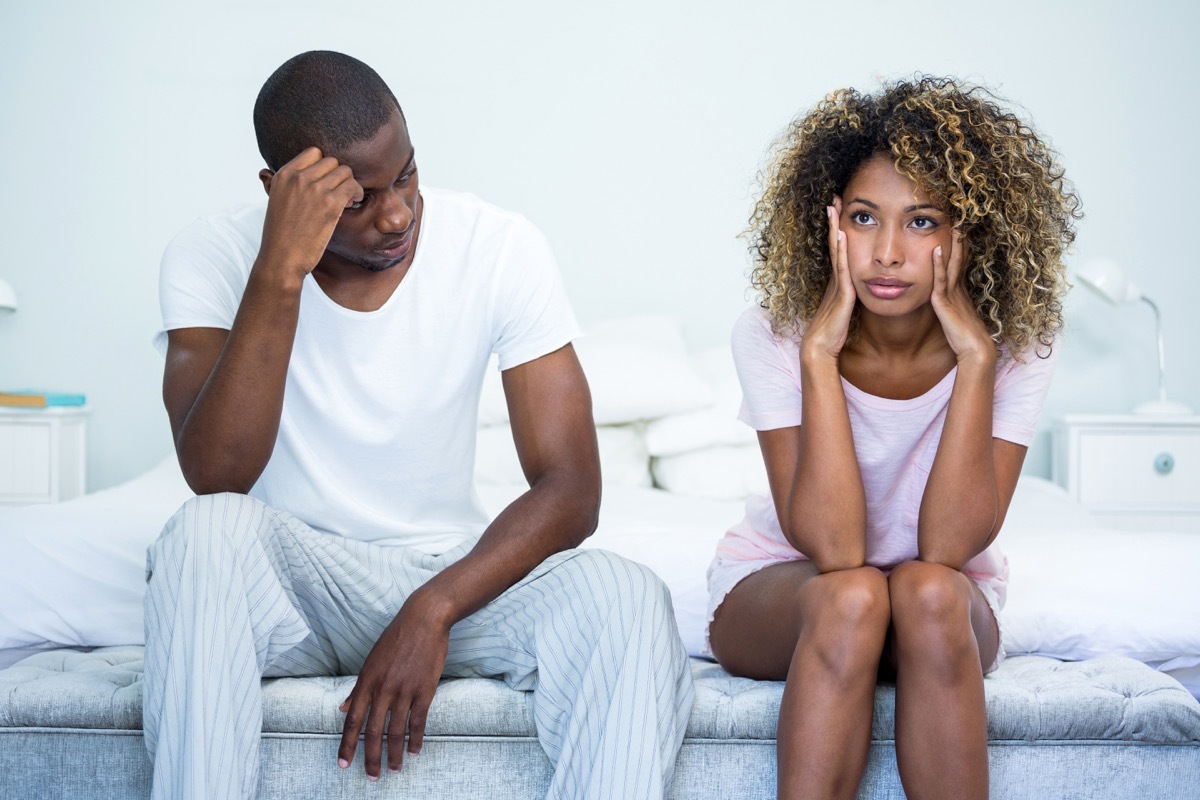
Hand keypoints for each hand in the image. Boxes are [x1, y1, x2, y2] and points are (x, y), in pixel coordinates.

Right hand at [258, 147, 363, 280]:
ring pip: (345, 172)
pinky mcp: (331, 203)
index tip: (326, 181)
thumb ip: (279, 184)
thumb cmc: (280, 234)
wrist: (282, 258)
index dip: (324, 166)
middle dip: (338, 176)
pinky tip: (352, 203)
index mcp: (284, 174)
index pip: (314, 152)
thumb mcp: (274, 201)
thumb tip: (271, 172)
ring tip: (347, 199)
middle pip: (332, 161)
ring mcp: (315, 189)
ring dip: (349, 184)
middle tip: (339, 192)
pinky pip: (353, 186)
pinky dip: (357, 193)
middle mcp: (299, 177)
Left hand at [337, 596, 449, 779]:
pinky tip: (414, 751)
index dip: (347, 744)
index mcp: (367, 681)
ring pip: (396, 731)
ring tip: (394, 769)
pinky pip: (418, 721)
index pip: (353, 720)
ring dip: (394, 754)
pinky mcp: (425, 690)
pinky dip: (415, 739)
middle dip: (371, 758)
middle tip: (372, 776)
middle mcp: (383, 688)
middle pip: (373, 732)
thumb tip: (343, 708)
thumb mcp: (371, 660)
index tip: (344, 763)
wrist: (424, 619)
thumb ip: (358, 688)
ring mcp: (405, 690)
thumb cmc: (397, 638)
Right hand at [802, 203, 856, 362]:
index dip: (837, 230)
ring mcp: (837, 283)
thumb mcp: (846, 311)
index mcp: (838, 281)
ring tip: (833, 207)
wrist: (820, 347)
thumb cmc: (832, 333)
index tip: (838, 211)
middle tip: (834, 198)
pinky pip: (842, 267)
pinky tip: (842, 235)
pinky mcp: (842, 293)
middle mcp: (836, 278)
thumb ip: (851, 298)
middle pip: (835, 243)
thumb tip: (860, 291)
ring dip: (835, 228)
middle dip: (834, 221)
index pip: (838, 250)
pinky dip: (842, 249)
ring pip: (836, 250)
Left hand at [930, 232, 994, 364]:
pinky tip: (936, 249)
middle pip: (959, 257)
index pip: (959, 262)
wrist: (975, 350)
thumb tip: (940, 299)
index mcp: (960, 290)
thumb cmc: (964, 337)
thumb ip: (948, 304)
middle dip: (960, 238)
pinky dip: (938, 264)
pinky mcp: (945, 302)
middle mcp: (958, 287)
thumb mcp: (954, 315)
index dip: (959, 245)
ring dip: (953, 243)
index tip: (959, 227)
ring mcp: (953, 293)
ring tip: (953, 223)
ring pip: (952, 263)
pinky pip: (941, 279)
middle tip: (960, 217)